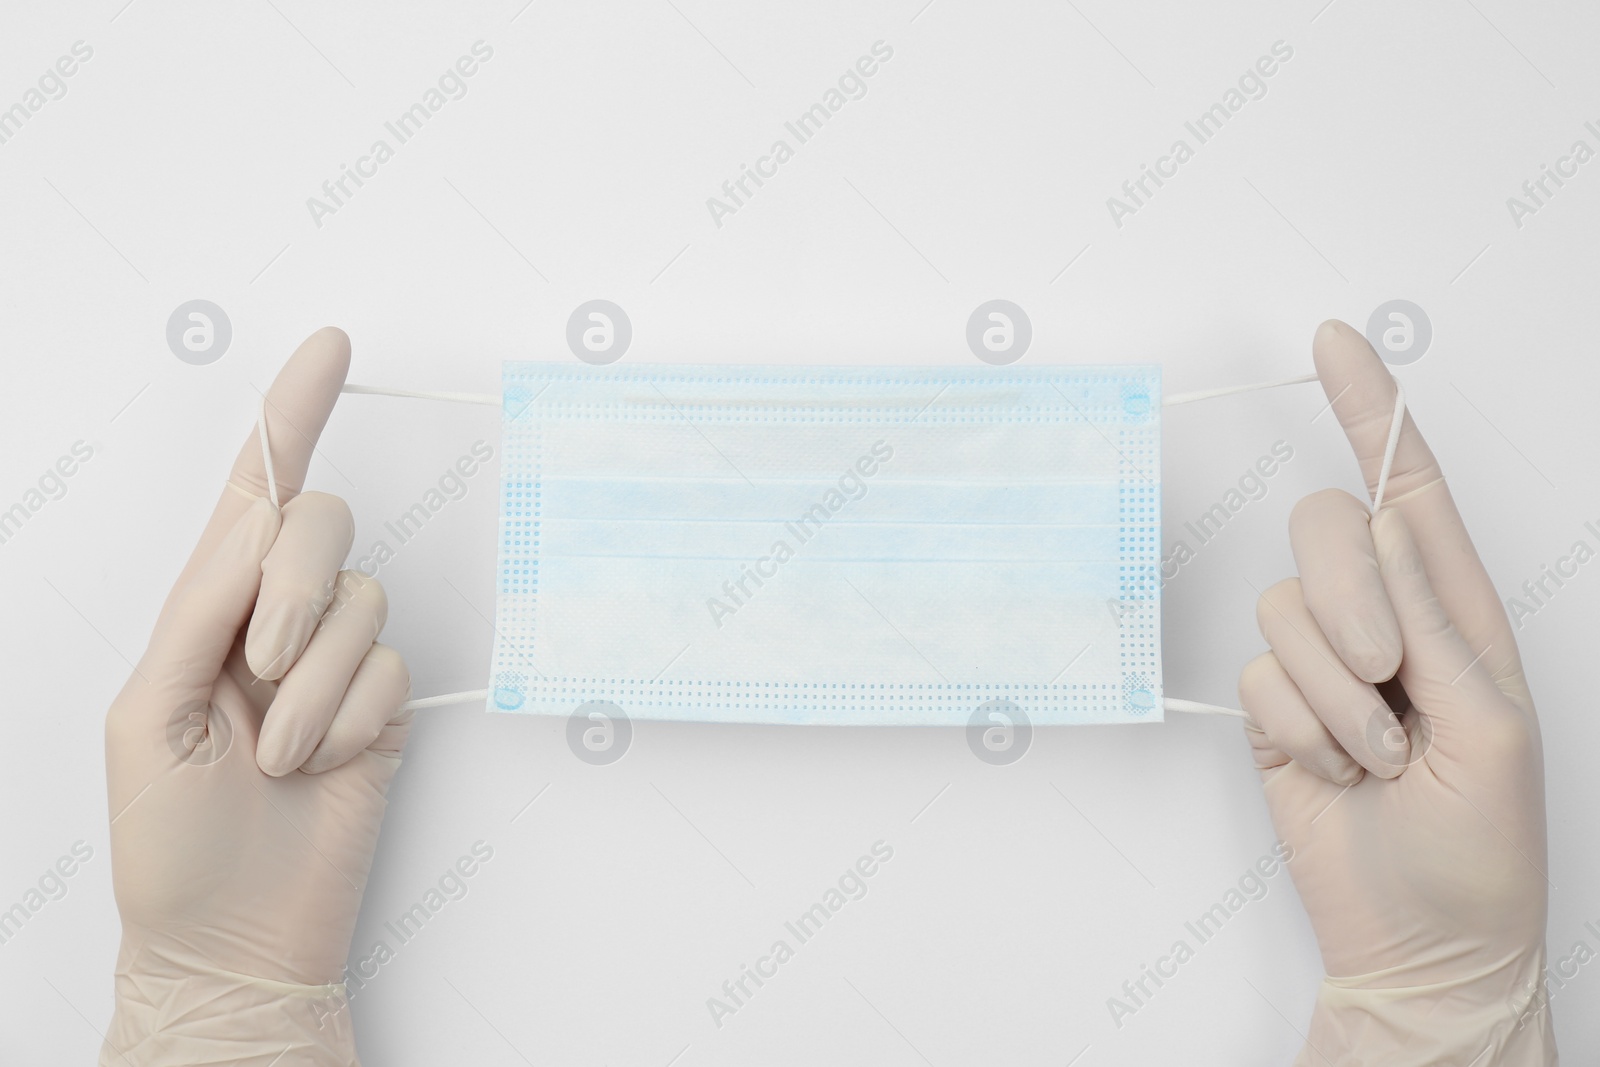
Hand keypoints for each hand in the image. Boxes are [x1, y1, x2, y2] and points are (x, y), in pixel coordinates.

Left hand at [102, 328, 412, 1066]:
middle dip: (293, 588)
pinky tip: (322, 762)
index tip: (327, 348)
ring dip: (316, 686)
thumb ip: (201, 610)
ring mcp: (336, 661)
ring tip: (276, 753)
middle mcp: (275, 619)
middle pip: (318, 524)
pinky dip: (353, 716)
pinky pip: (394, 663)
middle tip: (258, 670)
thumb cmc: (168, 844)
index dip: (291, 413)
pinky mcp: (385, 702)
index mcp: (205, 608)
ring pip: (363, 599)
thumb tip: (260, 524)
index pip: (252, 489)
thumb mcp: (148, 716)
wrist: (234, 938)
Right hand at [1238, 321, 1553, 1065]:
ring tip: (1376, 756)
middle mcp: (1388, 619)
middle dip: (1349, 599)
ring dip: (1332, 696)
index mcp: (1460, 610)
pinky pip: (1257, 672)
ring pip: (1284, 609)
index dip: (1374, 411)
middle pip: (1331, 530)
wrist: (1421, 943)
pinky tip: (1336, 770)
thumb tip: (1384, 522)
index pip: (1413, 486)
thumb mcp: (1489, 729)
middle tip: (1388, 680)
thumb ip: (1430, 620)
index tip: (1337, 342)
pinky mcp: (1277, 705)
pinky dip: (1297, 727)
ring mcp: (1325, 661)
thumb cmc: (1483, 850)